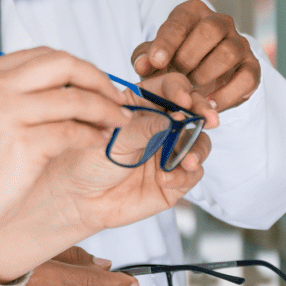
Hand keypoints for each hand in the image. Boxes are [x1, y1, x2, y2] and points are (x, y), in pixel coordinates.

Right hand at [0, 47, 134, 257]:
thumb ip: (13, 95)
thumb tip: (68, 88)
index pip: (44, 55)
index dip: (78, 68)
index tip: (96, 85)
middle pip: (63, 64)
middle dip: (98, 79)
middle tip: (115, 98)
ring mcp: (4, 115)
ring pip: (75, 99)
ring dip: (105, 110)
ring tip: (117, 122)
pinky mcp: (20, 146)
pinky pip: (73, 132)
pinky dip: (93, 136)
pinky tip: (98, 142)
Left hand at [29, 72, 211, 239]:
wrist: (78, 198)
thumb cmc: (84, 160)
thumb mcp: (111, 138)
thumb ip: (143, 128)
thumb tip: (176, 118)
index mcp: (141, 104)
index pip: (169, 87)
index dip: (180, 90)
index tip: (184, 100)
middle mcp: (159, 125)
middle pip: (193, 111)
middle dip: (203, 113)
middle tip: (207, 120)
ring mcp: (169, 151)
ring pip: (199, 142)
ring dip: (197, 148)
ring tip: (186, 159)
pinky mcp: (175, 177)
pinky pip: (192, 173)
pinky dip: (184, 175)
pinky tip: (164, 179)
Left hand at [131, 0, 260, 110]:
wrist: (200, 78)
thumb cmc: (172, 59)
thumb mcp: (154, 55)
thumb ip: (144, 57)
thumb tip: (142, 66)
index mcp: (193, 13)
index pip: (181, 20)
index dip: (167, 42)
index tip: (155, 62)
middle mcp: (220, 22)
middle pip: (210, 30)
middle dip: (188, 56)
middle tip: (176, 76)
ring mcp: (239, 44)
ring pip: (228, 52)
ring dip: (206, 74)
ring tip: (191, 90)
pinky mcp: (252, 67)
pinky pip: (246, 78)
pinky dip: (227, 94)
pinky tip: (208, 103)